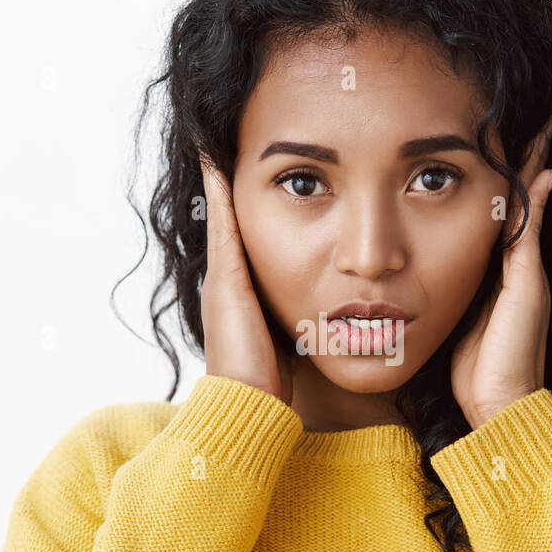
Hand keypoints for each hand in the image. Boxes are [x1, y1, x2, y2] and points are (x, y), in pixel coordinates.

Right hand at [198, 152, 293, 404]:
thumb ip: (300, 321)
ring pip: (224, 217)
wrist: (249, 410)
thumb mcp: (292, 342)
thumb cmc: (275, 386)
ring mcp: (223, 281)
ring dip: (220, 180)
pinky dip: (218, 194)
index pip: (246, 240)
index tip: (257, 175)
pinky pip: (223, 227)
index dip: (253, 207)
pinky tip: (218, 163)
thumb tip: (333, 314)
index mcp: (242, 295)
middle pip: (231, 221)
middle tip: (228, 142)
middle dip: (229, 184)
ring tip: (219, 141)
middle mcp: (227, 283)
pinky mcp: (225, 282)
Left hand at [450, 112, 551, 429]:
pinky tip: (542, 168)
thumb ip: (443, 304)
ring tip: (540, 130)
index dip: (497, 186)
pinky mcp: (529, 282)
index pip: (500, 220)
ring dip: (533, 167)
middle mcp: (518, 271)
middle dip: (522, 164)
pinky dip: (537, 196)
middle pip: (520, 203)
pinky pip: (533, 227)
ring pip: (529, 207)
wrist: (498, 407)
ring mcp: (527, 274)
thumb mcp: (451, 328)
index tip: (492, 153)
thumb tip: (406, 291)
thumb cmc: (472, 377)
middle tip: (529, 124)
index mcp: (497, 278)